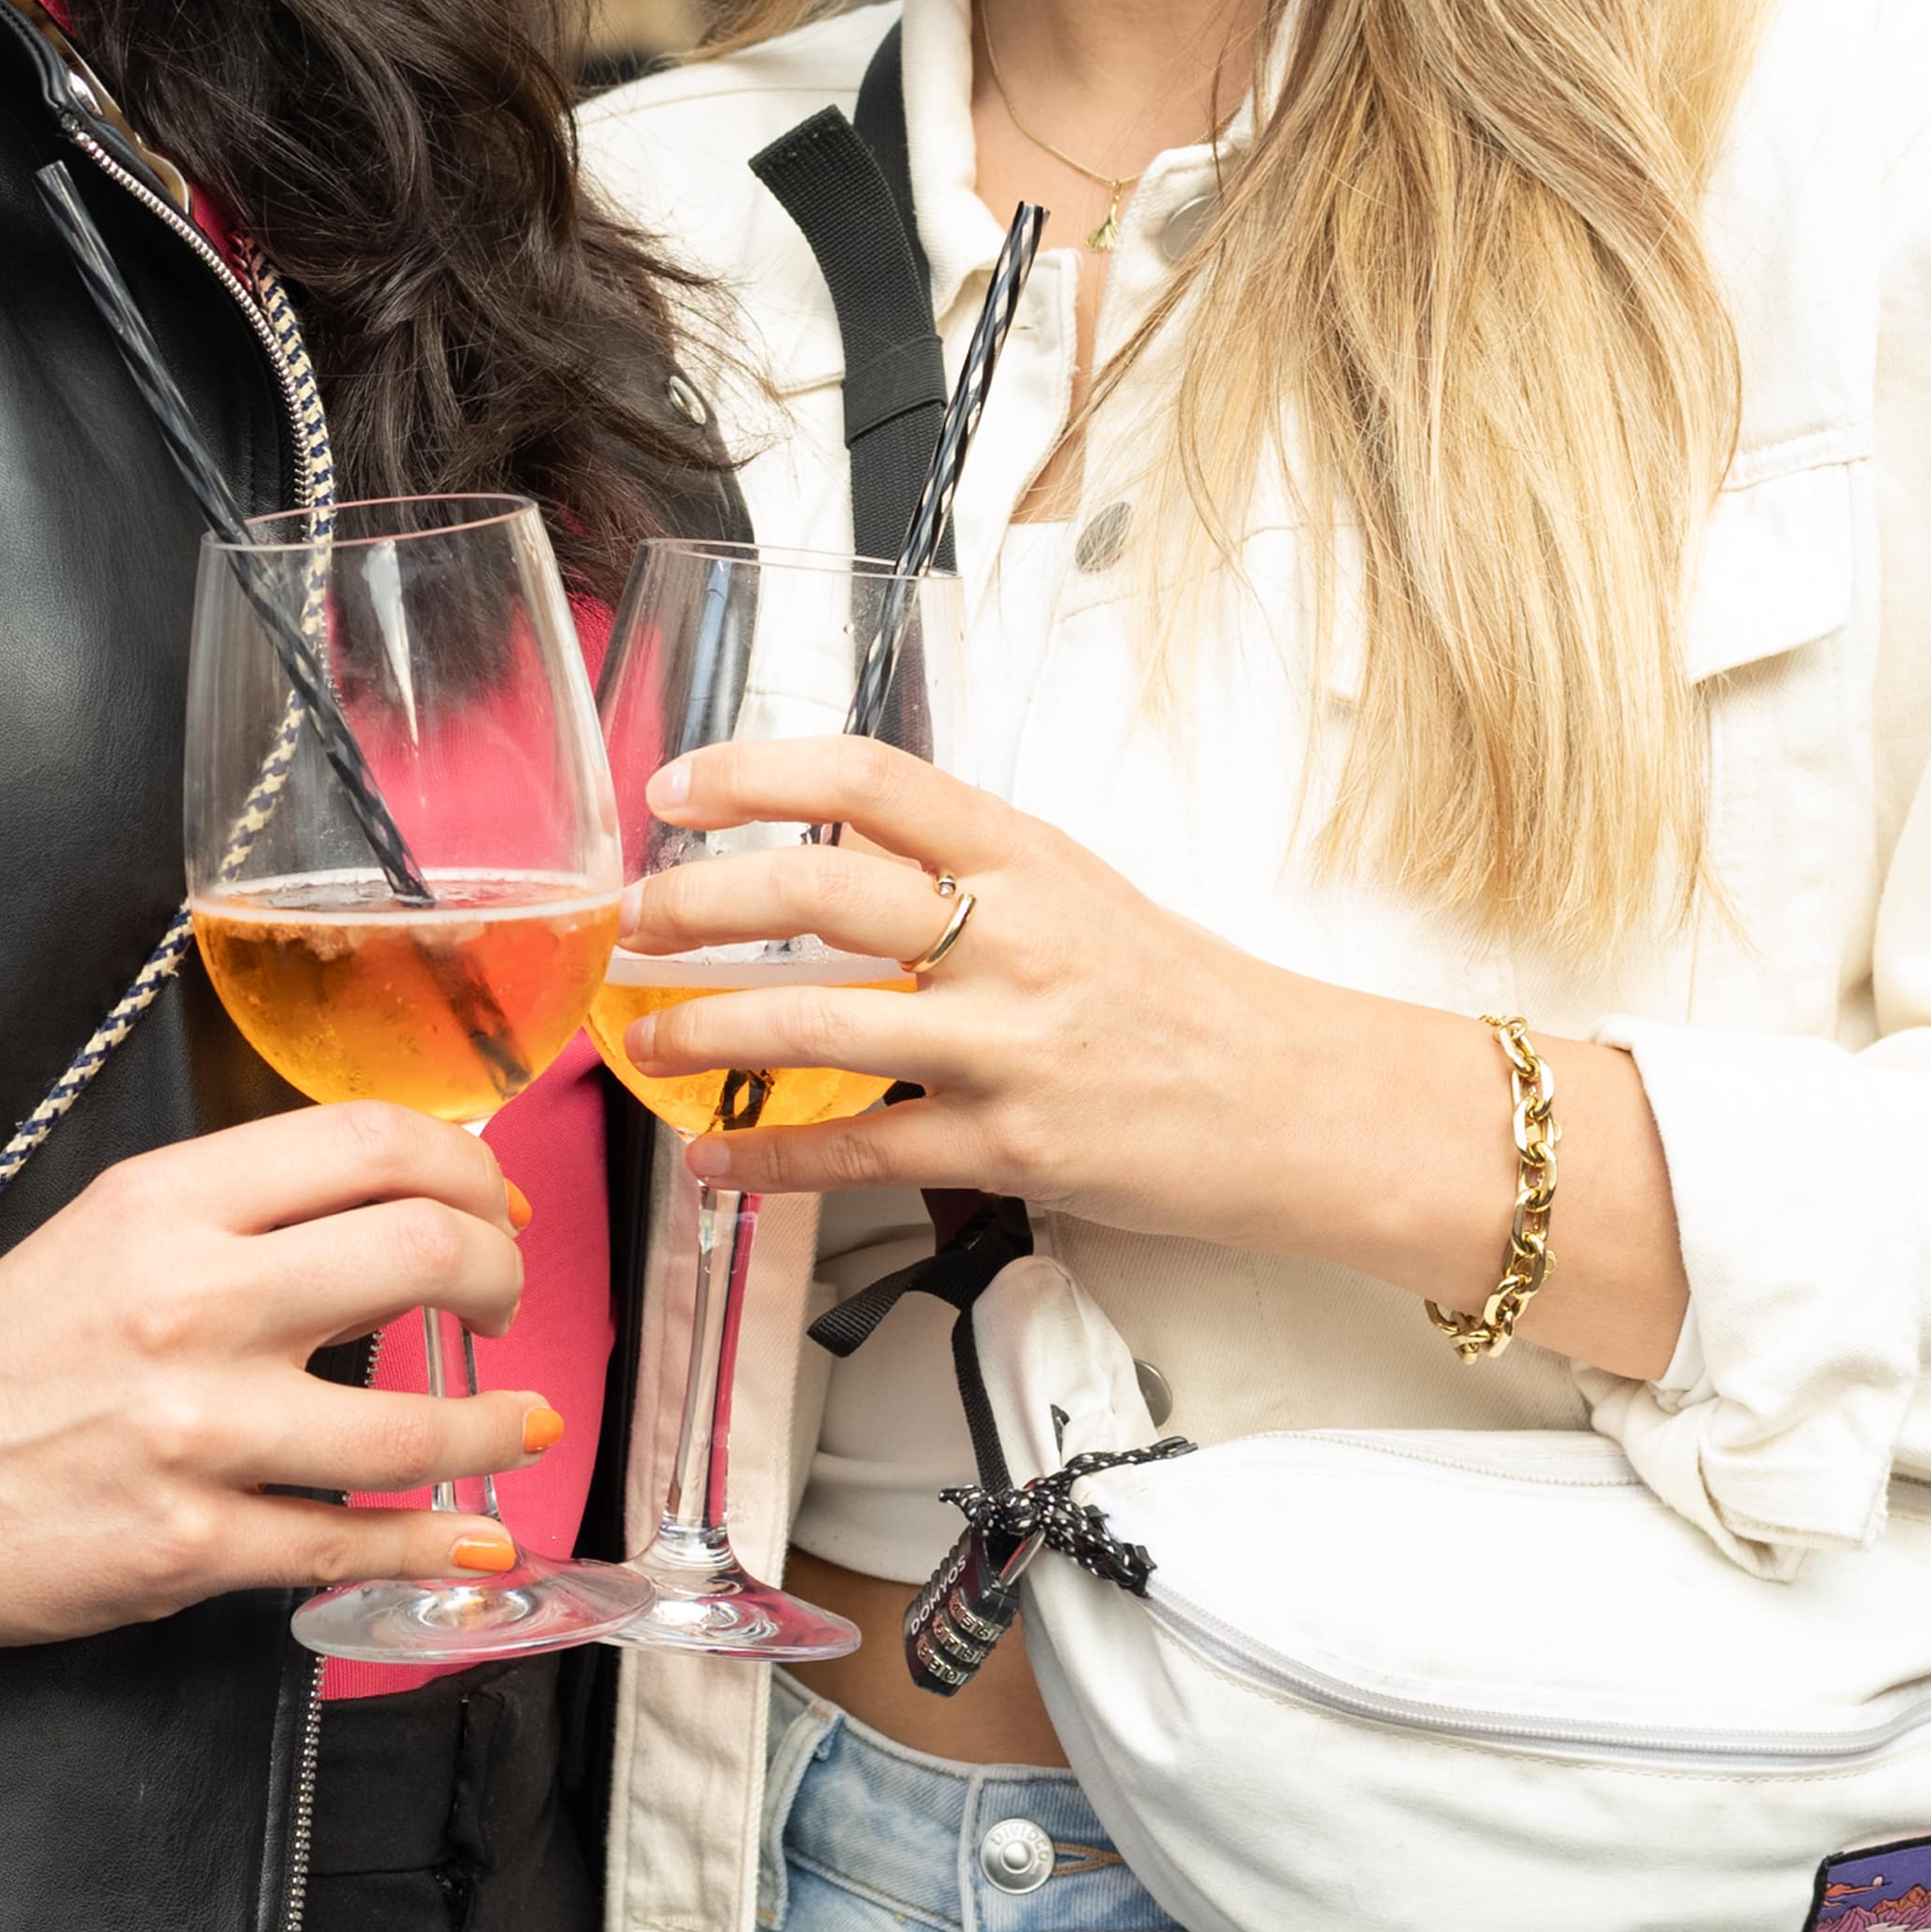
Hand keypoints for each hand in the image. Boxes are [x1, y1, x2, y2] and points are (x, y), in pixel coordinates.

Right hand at [0, 1108, 549, 1689]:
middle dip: (501, 1277)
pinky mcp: (184, 1544)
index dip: (467, 1170)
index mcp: (169, 1203)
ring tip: (520, 1424)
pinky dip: (434, 1542)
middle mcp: (190, 1303)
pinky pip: (350, 1544)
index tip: (492, 1204)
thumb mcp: (112, 1233)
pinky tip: (475, 1535)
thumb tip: (406, 1210)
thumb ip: (246, 1216)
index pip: (373, 1143)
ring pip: (412, 1422)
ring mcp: (193, 1432)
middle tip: (504, 1302)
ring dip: (496, 1426)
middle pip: (422, 1254)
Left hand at [620, 734, 1343, 1246]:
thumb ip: (963, 873)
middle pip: (822, 889)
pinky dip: (771, 1158)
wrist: (1296, 1101)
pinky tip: (717, 1158)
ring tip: (645, 1038)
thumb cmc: (1181, 998)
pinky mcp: (1015, 1143)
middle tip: (634, 917)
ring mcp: (1012, 1042)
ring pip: (820, 1021)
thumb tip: (830, 854)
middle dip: (701, 901)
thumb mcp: (1077, 893)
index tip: (678, 790)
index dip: (757, 772)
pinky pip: (862, 1151)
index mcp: (1025, 855)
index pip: (870, 777)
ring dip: (707, 1030)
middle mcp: (1013, 935)